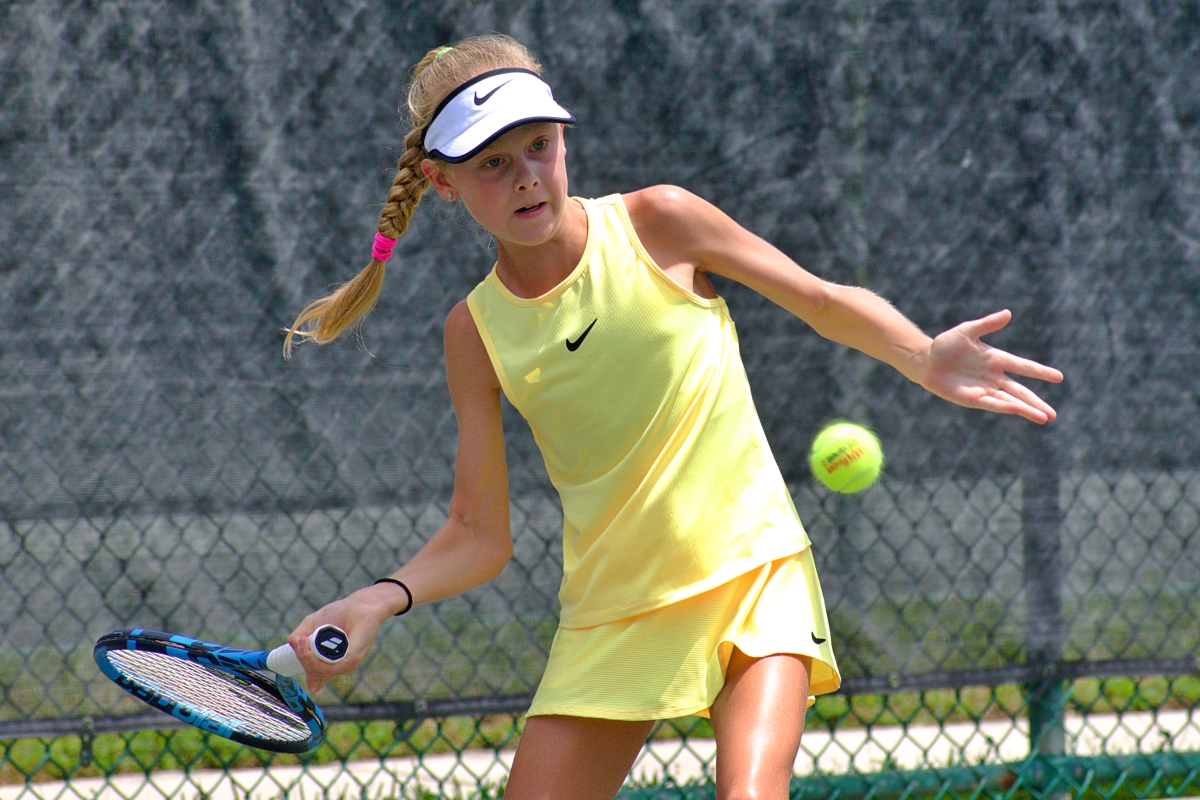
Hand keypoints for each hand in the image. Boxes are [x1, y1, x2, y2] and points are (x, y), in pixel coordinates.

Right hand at [287, 585, 395, 692]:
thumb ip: (298, 636)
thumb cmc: (338, 613)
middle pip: (313, 673)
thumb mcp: (311, 623)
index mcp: (327, 662)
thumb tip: (293, 647)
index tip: (300, 650)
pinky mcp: (352, 658)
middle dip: (302, 659)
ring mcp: (345, 664)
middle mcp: (337, 667)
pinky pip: (331, 667)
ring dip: (306, 658)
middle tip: (301, 641)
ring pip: (319, 671)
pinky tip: (308, 643)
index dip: (304, 670)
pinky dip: (316, 658)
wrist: (359, 605)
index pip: (313, 681)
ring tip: (303, 641)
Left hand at [920, 310, 1063, 423]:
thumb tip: (1008, 313)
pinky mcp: (972, 398)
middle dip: (1036, 402)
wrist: (926, 361)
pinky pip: (991, 404)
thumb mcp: (967, 331)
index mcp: (996, 359)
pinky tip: (1018, 410)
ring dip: (1026, 409)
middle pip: (1020, 391)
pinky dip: (1005, 407)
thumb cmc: (946, 345)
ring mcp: (984, 389)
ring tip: (1044, 418)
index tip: (1059, 377)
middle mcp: (994, 376)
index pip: (1023, 366)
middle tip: (1053, 415)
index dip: (1040, 372)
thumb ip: (987, 324)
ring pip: (1010, 401)